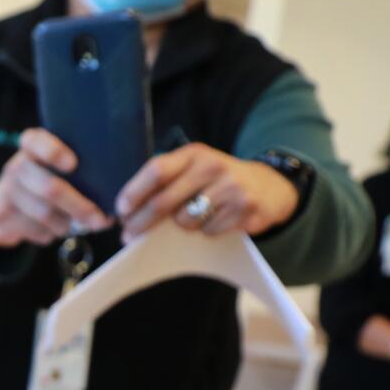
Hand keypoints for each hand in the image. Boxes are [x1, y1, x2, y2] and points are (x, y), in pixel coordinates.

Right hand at [0, 128, 112, 248]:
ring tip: (76, 224)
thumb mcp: (54, 168)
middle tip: (100, 220)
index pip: (36, 141)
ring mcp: (6, 191)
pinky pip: (35, 230)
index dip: (54, 152)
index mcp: (31, 147)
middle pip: (50, 188)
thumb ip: (77, 171)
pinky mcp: (1, 215)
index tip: (73, 164)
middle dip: (79, 206)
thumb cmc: (44, 182)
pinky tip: (55, 228)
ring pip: (45, 214)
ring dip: (67, 224)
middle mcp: (16, 166)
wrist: (2, 207)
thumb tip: (114, 193)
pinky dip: (52, 234)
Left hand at [117, 143, 297, 236]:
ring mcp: (231, 188)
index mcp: (194, 154)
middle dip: (142, 222)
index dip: (134, 192)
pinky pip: (209, 231)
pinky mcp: (245, 209)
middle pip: (165, 201)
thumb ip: (166, 181)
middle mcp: (212, 166)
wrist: (268, 185)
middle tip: (129, 235)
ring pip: (185, 222)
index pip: (156, 171)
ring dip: (180, 228)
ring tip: (191, 218)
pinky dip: (206, 231)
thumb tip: (129, 211)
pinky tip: (215, 220)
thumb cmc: (217, 180)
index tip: (121, 211)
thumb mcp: (194, 168)